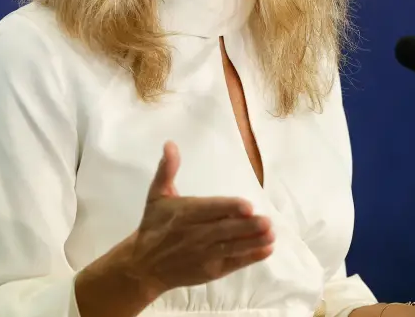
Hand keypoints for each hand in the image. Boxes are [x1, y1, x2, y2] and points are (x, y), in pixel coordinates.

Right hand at [106, 141, 274, 296]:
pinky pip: (232, 263)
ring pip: (231, 247)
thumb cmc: (154, 226)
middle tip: (267, 221)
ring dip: (252, 242)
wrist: (144, 266)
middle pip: (224, 230)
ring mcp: (204, 255)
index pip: (211, 210)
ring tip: (271, 235)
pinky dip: (250, 258)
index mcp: (185, 214)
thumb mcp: (157, 196)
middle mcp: (195, 235)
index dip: (229, 208)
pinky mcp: (210, 271)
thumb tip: (170, 144)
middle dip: (246, 227)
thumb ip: (167, 170)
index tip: (248, 206)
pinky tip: (266, 250)